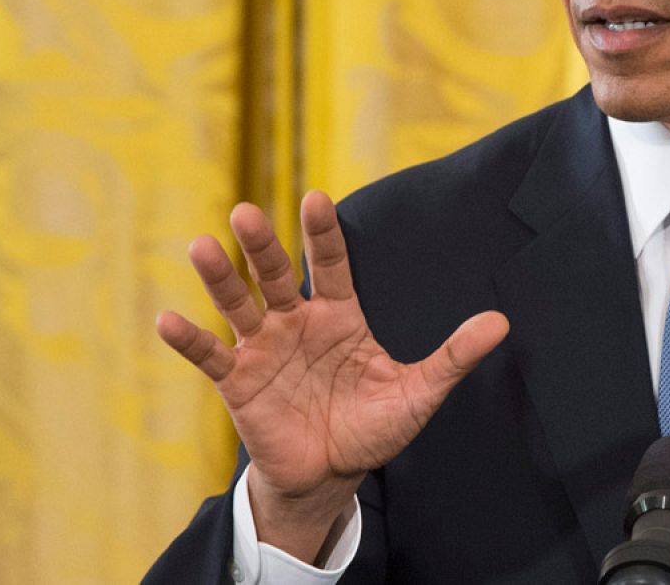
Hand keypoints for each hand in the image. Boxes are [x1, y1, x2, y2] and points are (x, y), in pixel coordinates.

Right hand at [155, 191, 508, 561]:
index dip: (323, 233)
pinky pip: (209, 357)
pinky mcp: (237, 383)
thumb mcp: (419, 391)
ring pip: (238, 305)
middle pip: (276, 275)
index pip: (331, 265)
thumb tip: (501, 323)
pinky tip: (168, 320)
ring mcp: (263, 349)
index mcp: (340, 316)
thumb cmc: (374, 426)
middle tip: (246, 210)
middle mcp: (297, 322)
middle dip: (261, 244)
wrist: (332, 474)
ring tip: (202, 246)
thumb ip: (454, 356)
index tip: (316, 196)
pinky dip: (189, 340)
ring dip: (220, 279)